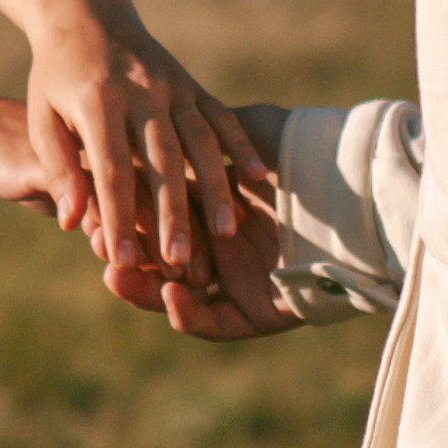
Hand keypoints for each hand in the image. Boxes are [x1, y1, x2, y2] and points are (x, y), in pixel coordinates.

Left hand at [23, 5, 269, 283]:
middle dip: (171, 213)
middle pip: (161, 160)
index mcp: (97, 100)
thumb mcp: (42, 117)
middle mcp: (140, 90)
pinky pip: (219, 115)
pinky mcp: (190, 83)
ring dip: (213, 186)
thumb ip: (58, 167)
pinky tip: (257, 175)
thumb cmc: (56, 76)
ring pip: (199, 139)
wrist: (86, 13)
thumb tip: (71, 222)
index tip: (122, 259)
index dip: (117, 216)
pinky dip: (239, 144)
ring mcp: (170, 84)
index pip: (110, 168)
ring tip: (224, 231)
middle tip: (179, 261)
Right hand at [99, 99, 297, 337]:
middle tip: (94, 249)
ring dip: (143, 290)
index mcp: (215, 207)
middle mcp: (221, 247)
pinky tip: (168, 297)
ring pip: (176, 294)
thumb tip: (162, 123)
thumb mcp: (253, 131)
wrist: (360, 193)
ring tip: (115, 278)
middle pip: (158, 258)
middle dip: (124, 255)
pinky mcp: (257, 316)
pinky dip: (188, 315)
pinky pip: (214, 323)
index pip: (155, 214)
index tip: (88, 207)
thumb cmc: (308, 153)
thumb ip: (210, 128)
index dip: (122, 213)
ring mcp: (237, 283)